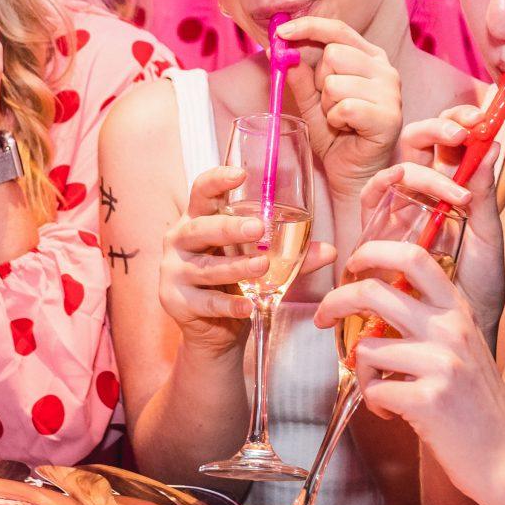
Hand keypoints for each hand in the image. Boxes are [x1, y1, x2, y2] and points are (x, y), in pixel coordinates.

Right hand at [161, 163, 334, 351]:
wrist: (213, 330)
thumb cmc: (234, 282)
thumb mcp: (261, 261)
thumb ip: (291, 254)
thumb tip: (330, 250)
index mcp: (198, 219)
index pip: (201, 192)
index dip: (217, 180)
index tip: (240, 174)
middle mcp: (180, 241)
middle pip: (200, 228)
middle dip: (228, 227)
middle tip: (257, 228)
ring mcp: (174, 271)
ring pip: (205, 268)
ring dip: (235, 267)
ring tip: (262, 266)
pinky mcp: (176, 301)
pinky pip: (206, 302)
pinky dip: (229, 305)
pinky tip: (249, 306)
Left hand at [276, 15, 400, 195]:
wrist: (352, 171)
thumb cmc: (336, 134)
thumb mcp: (310, 100)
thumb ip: (299, 75)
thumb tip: (278, 49)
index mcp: (369, 57)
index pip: (337, 29)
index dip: (308, 27)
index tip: (281, 32)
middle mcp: (385, 69)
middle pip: (333, 54)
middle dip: (319, 81)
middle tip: (329, 104)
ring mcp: (391, 91)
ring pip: (335, 83)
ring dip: (327, 105)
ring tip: (339, 119)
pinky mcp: (389, 116)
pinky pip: (345, 107)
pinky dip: (336, 120)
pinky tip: (346, 129)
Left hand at [315, 239, 504, 498]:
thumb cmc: (477, 406)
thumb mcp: (464, 348)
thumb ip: (429, 321)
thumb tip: (374, 300)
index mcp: (459, 312)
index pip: (414, 257)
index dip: (373, 252)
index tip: (352, 265)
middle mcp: (452, 330)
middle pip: (374, 291)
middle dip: (336, 302)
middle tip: (323, 317)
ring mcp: (441, 364)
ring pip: (366, 348)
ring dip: (363, 372)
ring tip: (384, 392)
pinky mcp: (428, 400)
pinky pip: (372, 390)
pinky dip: (375, 404)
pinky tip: (396, 414)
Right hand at [361, 123, 504, 336]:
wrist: (458, 327)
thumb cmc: (476, 286)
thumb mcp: (488, 235)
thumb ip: (486, 191)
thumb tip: (493, 142)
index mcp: (455, 187)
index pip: (452, 140)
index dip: (461, 120)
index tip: (482, 118)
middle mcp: (425, 191)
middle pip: (421, 140)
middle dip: (440, 127)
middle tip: (463, 132)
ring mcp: (401, 206)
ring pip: (402, 162)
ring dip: (428, 166)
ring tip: (458, 192)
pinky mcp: (378, 227)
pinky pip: (375, 193)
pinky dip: (390, 183)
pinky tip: (416, 192)